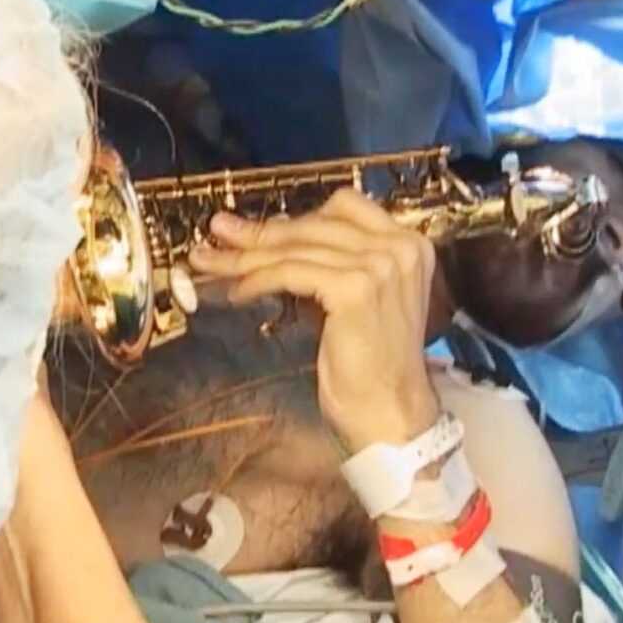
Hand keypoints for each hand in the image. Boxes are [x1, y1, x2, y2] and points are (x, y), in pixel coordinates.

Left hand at [188, 188, 439, 452]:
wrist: (392, 415)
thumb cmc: (372, 367)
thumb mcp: (354, 300)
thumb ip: (329, 265)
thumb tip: (273, 237)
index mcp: (409, 244)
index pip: (344, 206)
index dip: (296, 216)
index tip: (257, 226)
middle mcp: (401, 247)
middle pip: (314, 223)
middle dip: (259, 231)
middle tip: (218, 233)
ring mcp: (381, 265)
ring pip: (296, 248)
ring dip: (247, 255)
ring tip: (212, 263)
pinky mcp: (356, 288)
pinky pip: (291, 272)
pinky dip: (258, 279)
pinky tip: (238, 292)